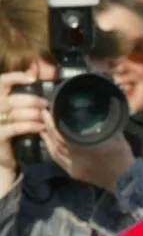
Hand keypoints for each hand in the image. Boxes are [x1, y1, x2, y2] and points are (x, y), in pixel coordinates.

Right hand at [0, 72, 48, 189]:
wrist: (3, 157)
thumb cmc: (11, 131)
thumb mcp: (14, 113)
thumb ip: (21, 100)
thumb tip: (36, 81)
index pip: (1, 82)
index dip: (15, 77)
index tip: (32, 78)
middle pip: (11, 99)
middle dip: (32, 100)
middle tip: (46, 104)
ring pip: (15, 113)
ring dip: (34, 113)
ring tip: (46, 116)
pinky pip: (16, 128)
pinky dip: (30, 126)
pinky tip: (41, 127)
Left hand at [41, 110, 134, 190]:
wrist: (126, 179)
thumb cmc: (123, 156)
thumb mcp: (115, 136)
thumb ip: (103, 124)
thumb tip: (95, 110)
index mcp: (89, 147)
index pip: (64, 133)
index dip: (54, 122)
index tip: (50, 110)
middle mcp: (79, 157)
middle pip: (57, 141)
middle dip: (49, 127)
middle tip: (44, 115)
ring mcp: (75, 167)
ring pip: (55, 151)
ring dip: (48, 138)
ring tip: (44, 127)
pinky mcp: (74, 173)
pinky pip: (58, 160)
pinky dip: (51, 150)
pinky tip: (48, 142)